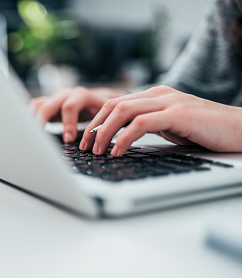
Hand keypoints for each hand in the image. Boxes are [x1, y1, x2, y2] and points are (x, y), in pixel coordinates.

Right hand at [31, 87, 126, 142]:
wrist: (100, 99)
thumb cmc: (104, 110)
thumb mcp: (106, 116)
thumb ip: (99, 127)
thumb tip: (95, 144)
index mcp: (82, 96)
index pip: (70, 106)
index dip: (67, 123)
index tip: (68, 139)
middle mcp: (66, 95)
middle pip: (47, 106)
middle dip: (42, 123)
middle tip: (42, 141)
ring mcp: (55, 98)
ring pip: (37, 105)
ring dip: (33, 120)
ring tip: (32, 137)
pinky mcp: (49, 104)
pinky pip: (35, 108)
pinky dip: (31, 119)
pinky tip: (30, 133)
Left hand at [80, 85, 241, 155]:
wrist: (241, 129)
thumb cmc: (206, 131)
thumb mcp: (170, 127)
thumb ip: (148, 126)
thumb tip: (121, 141)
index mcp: (155, 96)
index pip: (115, 103)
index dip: (96, 121)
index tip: (86, 139)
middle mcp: (159, 94)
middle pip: (114, 105)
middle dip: (94, 126)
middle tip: (84, 147)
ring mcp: (169, 102)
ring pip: (123, 111)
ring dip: (104, 132)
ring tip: (97, 150)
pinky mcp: (178, 114)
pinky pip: (141, 123)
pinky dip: (125, 137)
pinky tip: (117, 151)